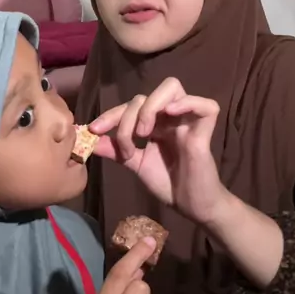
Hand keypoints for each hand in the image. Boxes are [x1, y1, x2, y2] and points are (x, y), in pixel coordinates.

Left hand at [90, 77, 225, 225]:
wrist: (191, 206)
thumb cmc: (168, 184)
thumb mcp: (136, 164)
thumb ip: (117, 150)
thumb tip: (89, 141)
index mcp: (156, 123)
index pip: (131, 106)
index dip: (111, 115)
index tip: (94, 130)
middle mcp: (171, 117)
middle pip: (146, 95)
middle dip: (128, 116)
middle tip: (128, 143)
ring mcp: (189, 121)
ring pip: (172, 87)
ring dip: (151, 106)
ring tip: (146, 132)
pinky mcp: (205, 130)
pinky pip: (206, 105)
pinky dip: (187, 103)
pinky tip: (170, 115)